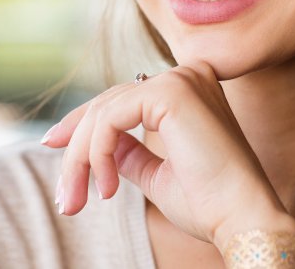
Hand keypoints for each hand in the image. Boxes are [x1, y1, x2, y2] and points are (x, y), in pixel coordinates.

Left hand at [40, 61, 294, 249]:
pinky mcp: (171, 92)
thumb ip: (130, 153)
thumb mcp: (157, 174)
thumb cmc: (209, 204)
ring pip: (104, 112)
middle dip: (76, 149)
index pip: (122, 98)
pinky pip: (111, 119)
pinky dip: (98, 154)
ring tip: (78, 200)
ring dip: (81, 160)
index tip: (52, 145)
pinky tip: (107, 188)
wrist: (242, 219)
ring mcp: (180, 79)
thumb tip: (100, 147)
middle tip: (64, 196)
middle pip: (108, 103)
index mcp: (189, 90)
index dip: (83, 122)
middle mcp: (186, 75)